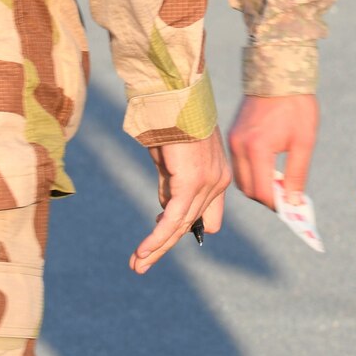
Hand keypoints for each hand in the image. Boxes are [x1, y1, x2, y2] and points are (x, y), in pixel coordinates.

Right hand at [130, 131, 228, 274]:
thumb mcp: (171, 156)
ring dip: (156, 247)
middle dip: (164, 243)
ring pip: (181, 226)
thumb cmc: (170, 117)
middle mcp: (218, 181)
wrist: (173, 91)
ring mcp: (208, 182)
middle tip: (142, 262)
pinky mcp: (192, 182)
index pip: (207, 213)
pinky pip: (173, 218)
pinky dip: (157, 237)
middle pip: (192, 224)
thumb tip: (164, 207)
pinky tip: (143, 251)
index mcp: (217, 173)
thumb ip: (171, 182)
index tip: (159, 223)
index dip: (185, 224)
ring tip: (137, 264)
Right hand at [227, 94, 318, 209]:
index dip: (277, 204)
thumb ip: (297, 174)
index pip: (261, 191)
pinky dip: (251, 172)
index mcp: (257, 148)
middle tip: (286, 196)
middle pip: (248, 189)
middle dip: (266, 197)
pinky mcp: (233, 134)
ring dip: (257, 186)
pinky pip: (239, 164)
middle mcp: (239, 146)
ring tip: (278, 181)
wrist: (279, 71)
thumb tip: (294, 202)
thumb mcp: (304, 141)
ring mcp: (233, 140)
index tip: (291, 207)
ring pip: (241, 178)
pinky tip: (269, 167)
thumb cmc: (296, 104)